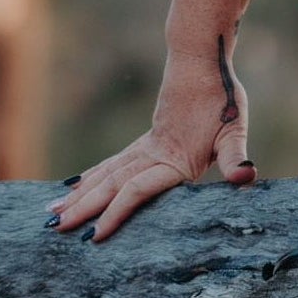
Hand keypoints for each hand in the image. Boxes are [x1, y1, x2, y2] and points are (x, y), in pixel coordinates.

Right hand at [45, 48, 256, 242]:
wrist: (200, 62)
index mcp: (174, 159)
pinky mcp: (144, 141)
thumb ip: (236, 157)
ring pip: (106, 174)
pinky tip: (73, 185)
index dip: (116, 213)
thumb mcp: (235, 129)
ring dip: (80, 194)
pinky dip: (91, 176)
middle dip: (85, 209)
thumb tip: (245, 177)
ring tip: (52, 212)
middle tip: (56, 229)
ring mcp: (145, 146)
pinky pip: (111, 162)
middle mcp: (153, 154)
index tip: (95, 235)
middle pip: (112, 184)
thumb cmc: (222, 98)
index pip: (139, 190)